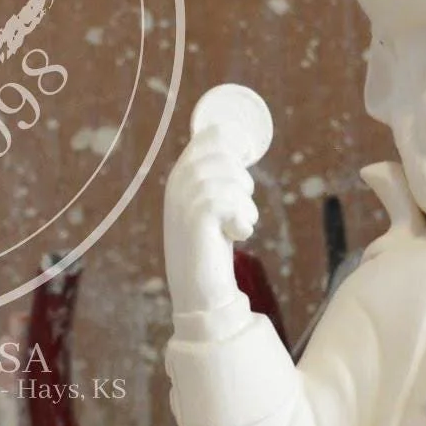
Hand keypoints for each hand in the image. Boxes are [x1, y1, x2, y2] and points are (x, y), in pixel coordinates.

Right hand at [163, 130, 259, 325]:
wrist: (199, 289)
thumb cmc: (209, 248)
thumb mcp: (209, 206)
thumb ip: (217, 178)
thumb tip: (241, 143)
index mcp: (181, 174)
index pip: (212, 135)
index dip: (237, 144)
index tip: (247, 165)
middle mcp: (178, 181)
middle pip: (228, 155)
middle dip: (243, 182)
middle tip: (237, 212)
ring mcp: (184, 199)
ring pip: (235, 180)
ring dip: (246, 206)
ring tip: (236, 227)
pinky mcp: (197, 217)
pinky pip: (233, 201)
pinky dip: (243, 221)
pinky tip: (236, 235)